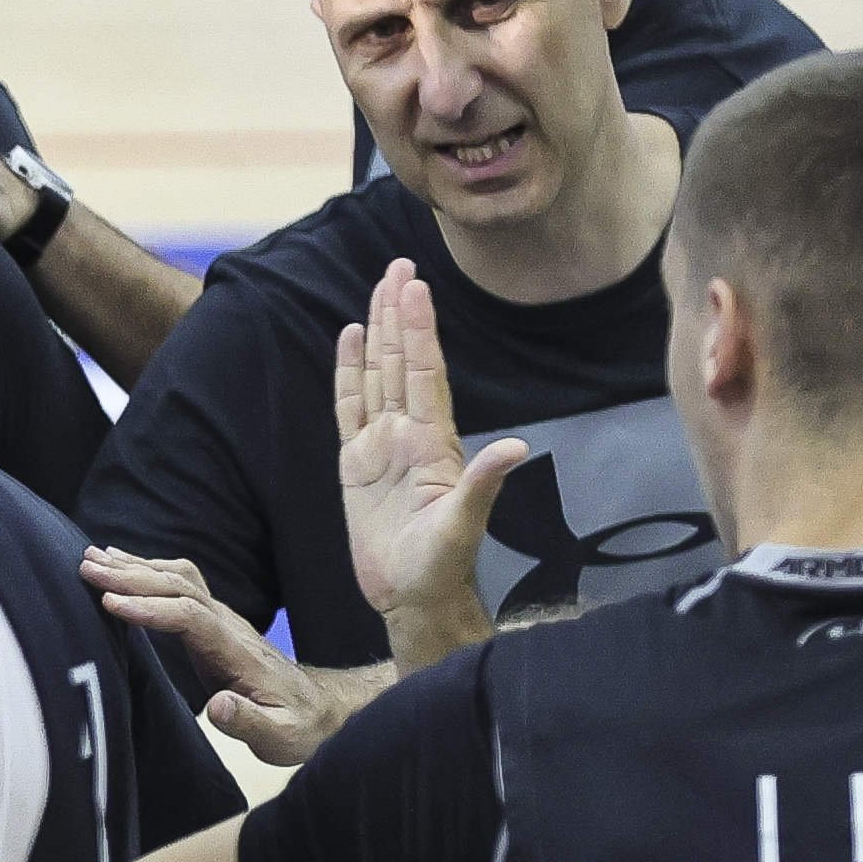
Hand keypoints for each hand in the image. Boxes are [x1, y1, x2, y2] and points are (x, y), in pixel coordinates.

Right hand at [77, 550, 372, 766]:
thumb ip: (250, 722)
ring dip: (135, 567)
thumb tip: (218, 706)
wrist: (320, 709)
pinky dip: (147, 571)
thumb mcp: (281, 737)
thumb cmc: (297, 726)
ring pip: (178, 579)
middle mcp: (229, 626)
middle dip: (131, 576)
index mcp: (238, 651)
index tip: (110, 604)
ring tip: (92, 558)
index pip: (191, 617)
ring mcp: (222, 619)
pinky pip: (179, 585)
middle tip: (86, 567)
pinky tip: (121, 567)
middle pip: (178, 588)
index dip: (151, 608)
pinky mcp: (213, 621)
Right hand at [335, 260, 526, 668]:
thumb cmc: (439, 568)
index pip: (423, 373)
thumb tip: (514, 447)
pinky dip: (347, 372)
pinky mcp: (357, 465)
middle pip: (400, 362)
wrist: (414, 596)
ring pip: (377, 376)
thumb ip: (483, 484)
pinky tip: (347, 341)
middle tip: (399, 265)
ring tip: (377, 289)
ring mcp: (382, 447)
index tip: (414, 287)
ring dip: (377, 332)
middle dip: (399, 313)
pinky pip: (349, 409)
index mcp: (431, 442)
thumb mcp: (462, 527)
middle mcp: (408, 435)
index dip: (417, 330)